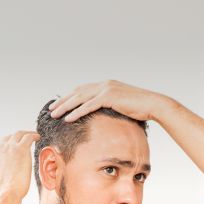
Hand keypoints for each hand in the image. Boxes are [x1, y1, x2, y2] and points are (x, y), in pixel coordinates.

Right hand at [0, 131, 39, 198]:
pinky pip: (28, 137)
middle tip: (23, 143)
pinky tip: (37, 137)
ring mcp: (9, 147)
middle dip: (15, 139)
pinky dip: (33, 135)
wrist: (4, 194)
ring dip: (26, 134)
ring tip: (32, 136)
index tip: (13, 151)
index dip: (6, 147)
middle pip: (8, 138)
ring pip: (19, 135)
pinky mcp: (21, 149)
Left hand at [48, 80, 169, 122]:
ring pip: (80, 98)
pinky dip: (76, 112)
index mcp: (106, 85)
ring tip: (54, 114)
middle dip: (63, 101)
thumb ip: (111, 107)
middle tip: (51, 109)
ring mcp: (106, 89)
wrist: (153, 104)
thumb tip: (103, 116)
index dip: (70, 97)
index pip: (83, 90)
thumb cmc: (140, 109)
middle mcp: (104, 84)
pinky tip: (67, 118)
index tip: (59, 104)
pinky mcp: (109, 97)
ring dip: (65, 106)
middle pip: (77, 92)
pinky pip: (88, 105)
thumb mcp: (122, 106)